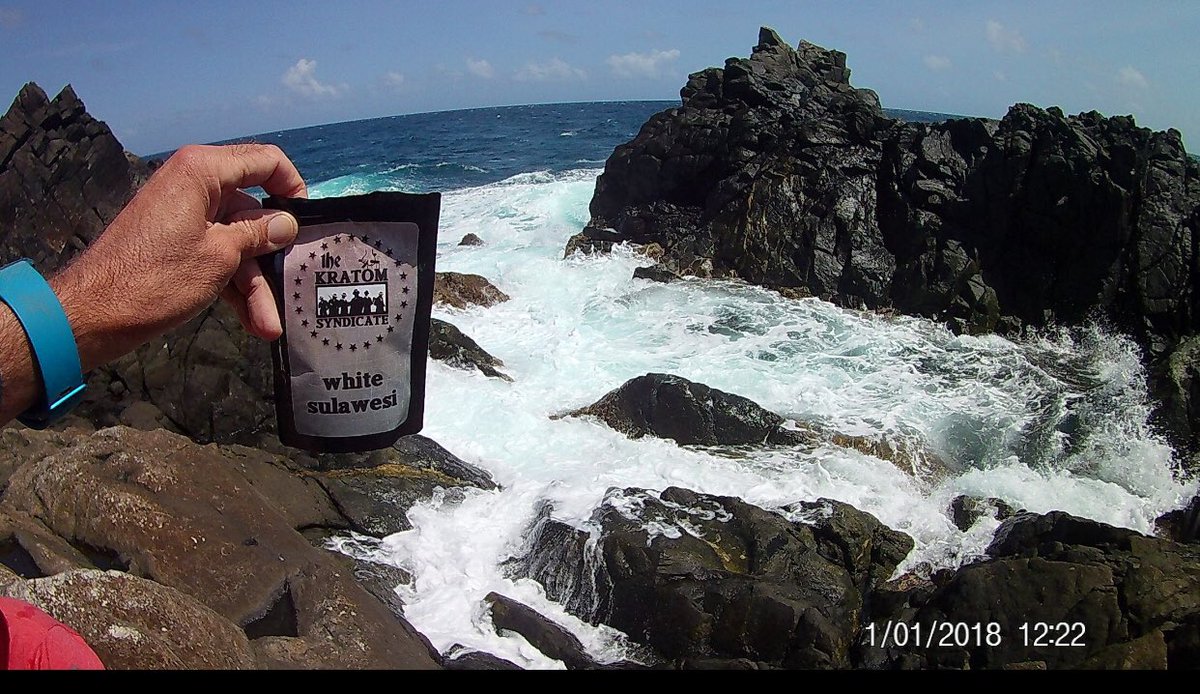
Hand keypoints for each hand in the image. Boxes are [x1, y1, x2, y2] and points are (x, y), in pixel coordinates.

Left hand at [49, 143, 307, 370]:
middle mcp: (194, 186)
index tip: (308, 222)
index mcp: (202, 171)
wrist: (92, 315)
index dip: (293, 188)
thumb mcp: (220, 256)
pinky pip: (217, 257)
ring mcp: (185, 217)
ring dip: (254, 285)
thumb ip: (259, 234)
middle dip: (273, 256)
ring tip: (269, 326)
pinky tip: (252, 323)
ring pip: (237, 244)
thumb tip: (287, 223)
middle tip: (295, 286)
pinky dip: (233, 287)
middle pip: (253, 213)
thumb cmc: (154, 278)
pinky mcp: (177, 245)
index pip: (265, 161)